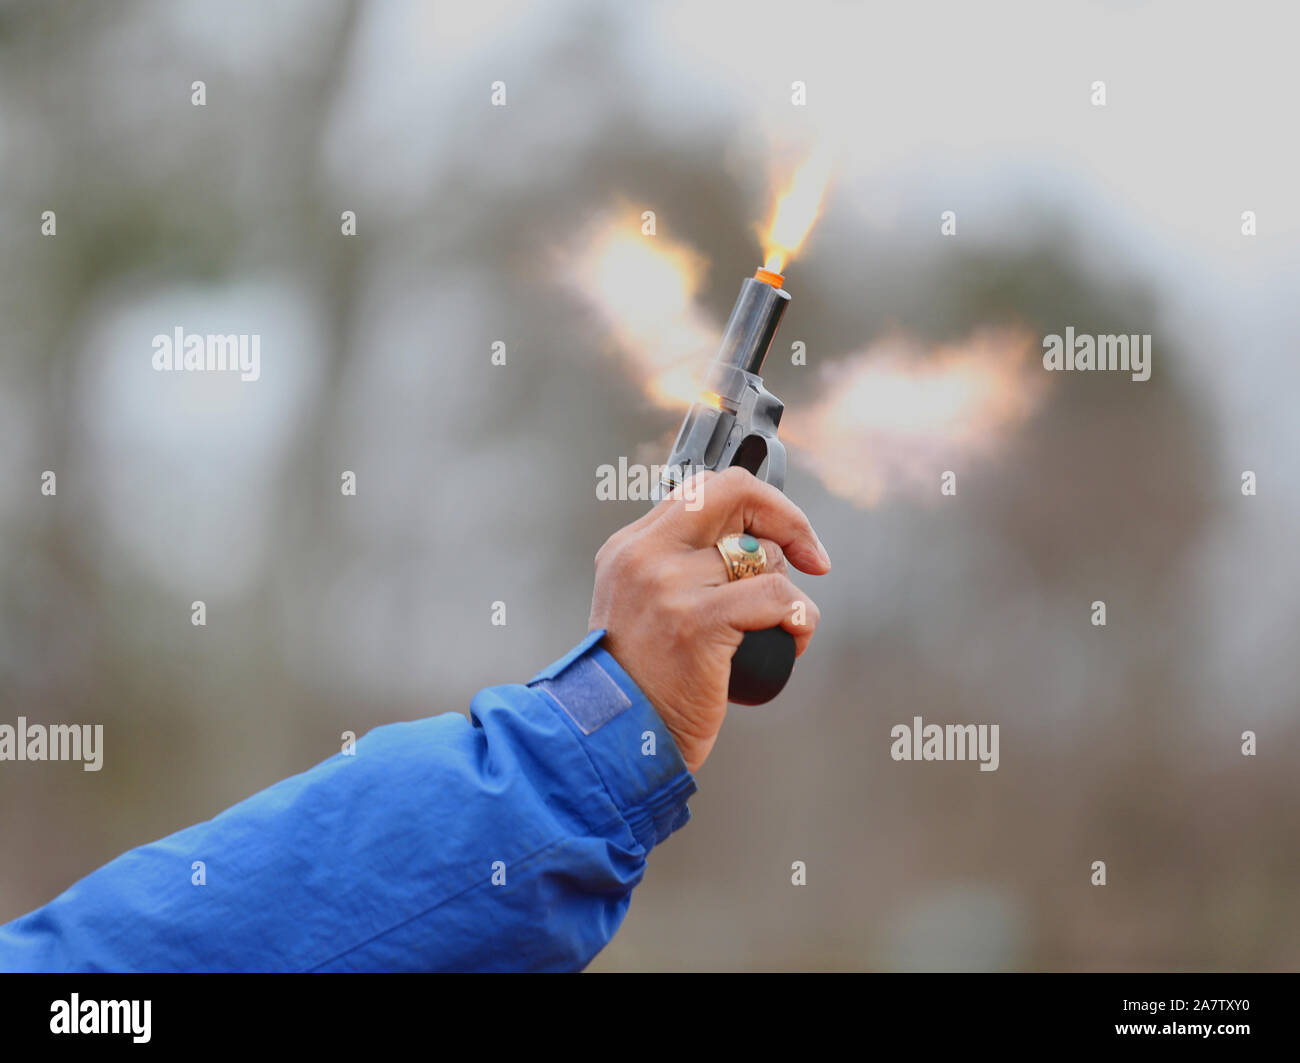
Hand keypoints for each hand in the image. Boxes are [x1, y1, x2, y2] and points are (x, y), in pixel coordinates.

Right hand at [588, 466, 829, 771]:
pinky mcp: (696, 621)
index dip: (757, 503)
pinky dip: (800, 618)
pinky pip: (776, 596)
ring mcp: (668, 585)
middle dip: (788, 519)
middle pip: (733, 493)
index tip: (787, 535)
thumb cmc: (641, 685)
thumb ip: (677, 569)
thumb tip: (753, 547)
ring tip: (779, 630)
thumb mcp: (641, 608)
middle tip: (811, 559)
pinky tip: (792, 640)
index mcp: (630, 548)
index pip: (704, 489)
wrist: (617, 741)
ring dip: (791, 595)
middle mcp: (644, 556)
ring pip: (765, 557)